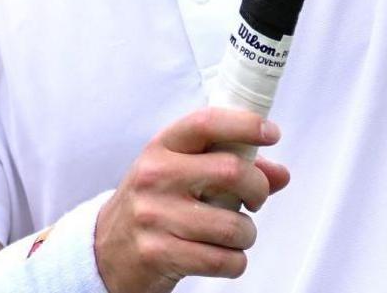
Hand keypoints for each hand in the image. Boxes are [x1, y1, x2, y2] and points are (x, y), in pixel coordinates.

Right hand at [94, 108, 290, 292]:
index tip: (271, 132)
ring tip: (232, 234)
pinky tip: (221, 256)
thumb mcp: (181, 174)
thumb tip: (279, 175)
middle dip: (258, 190)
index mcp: (162, 148)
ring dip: (246, 235)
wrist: (107, 250)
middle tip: (254, 200)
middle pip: (231, 171)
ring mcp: (154, 215)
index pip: (206, 124)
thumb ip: (230, 166)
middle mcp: (155, 176)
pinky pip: (223, 260)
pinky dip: (234, 262)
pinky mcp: (158, 253)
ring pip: (233, 225)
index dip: (245, 124)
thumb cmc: (154, 205)